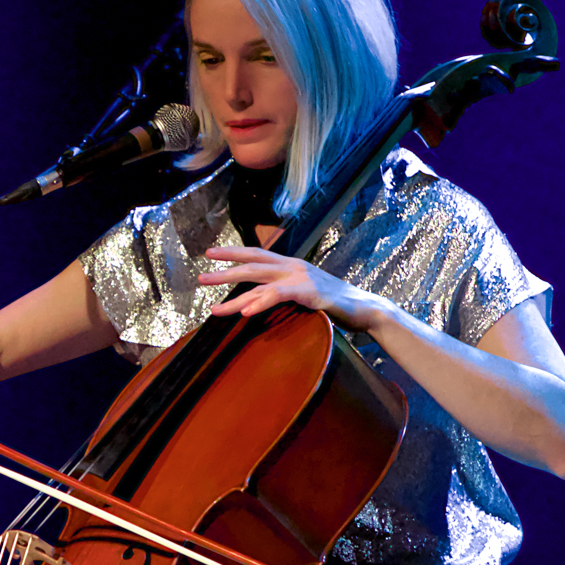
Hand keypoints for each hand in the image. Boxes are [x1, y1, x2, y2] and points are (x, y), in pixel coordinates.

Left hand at [198, 246, 389, 331]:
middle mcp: (293, 266)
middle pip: (252, 265)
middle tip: (200, 277)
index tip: (210, 254)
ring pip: (260, 283)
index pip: (256, 254)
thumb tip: (259, 295)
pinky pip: (279, 296)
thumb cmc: (333, 303)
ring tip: (214, 309)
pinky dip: (260, 302)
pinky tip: (245, 311)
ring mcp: (301, 277)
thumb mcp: (304, 291)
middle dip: (225, 270)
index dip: (233, 253)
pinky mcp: (309, 292)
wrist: (364, 309)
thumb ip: (283, 289)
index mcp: (290, 264)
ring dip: (234, 296)